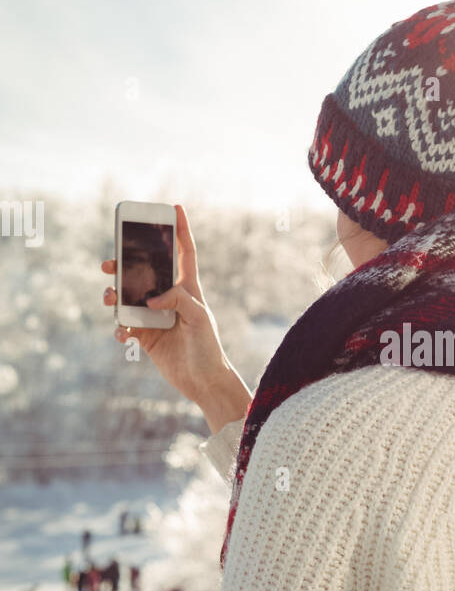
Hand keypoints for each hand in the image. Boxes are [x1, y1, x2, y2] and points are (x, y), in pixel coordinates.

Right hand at [102, 204, 251, 432]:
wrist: (203, 382)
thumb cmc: (209, 349)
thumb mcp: (199, 319)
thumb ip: (179, 300)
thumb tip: (152, 295)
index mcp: (188, 289)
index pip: (184, 253)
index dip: (180, 230)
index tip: (175, 207)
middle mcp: (170, 298)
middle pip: (144, 272)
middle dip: (124, 263)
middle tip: (109, 262)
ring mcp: (155, 316)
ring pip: (128, 297)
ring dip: (114, 296)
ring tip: (109, 299)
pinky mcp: (146, 336)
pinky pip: (125, 325)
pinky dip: (119, 328)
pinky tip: (123, 334)